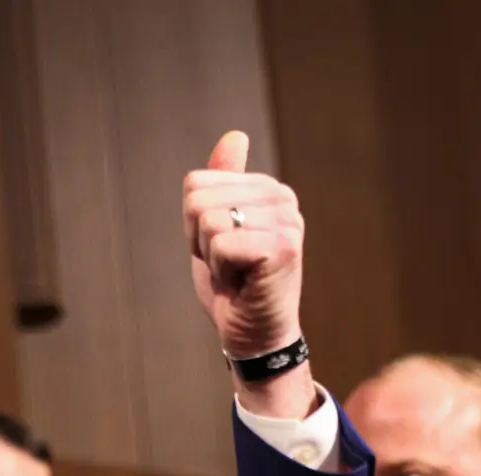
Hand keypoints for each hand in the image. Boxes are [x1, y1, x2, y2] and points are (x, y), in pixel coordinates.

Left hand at [183, 131, 315, 417]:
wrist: (254, 335)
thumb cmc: (234, 286)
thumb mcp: (216, 228)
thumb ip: (222, 182)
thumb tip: (235, 134)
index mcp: (267, 189)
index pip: (196, 183)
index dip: (193, 224)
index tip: (220, 249)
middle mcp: (283, 198)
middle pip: (198, 199)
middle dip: (199, 239)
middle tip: (227, 265)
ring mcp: (287, 221)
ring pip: (208, 220)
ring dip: (211, 257)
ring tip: (236, 273)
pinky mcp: (283, 246)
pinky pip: (221, 244)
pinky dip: (222, 271)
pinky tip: (243, 283)